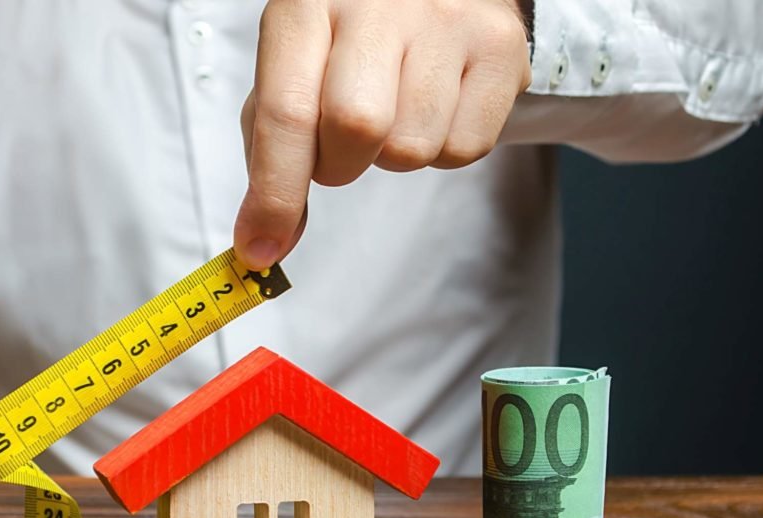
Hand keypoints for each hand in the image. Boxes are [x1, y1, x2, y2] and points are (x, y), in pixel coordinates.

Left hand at [234, 0, 531, 269]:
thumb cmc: (351, 32)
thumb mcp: (295, 66)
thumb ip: (272, 150)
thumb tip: (267, 240)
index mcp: (307, 3)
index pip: (287, 112)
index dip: (275, 193)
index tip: (262, 247)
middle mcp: (378, 3)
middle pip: (357, 129)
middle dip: (339, 165)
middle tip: (341, 145)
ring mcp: (446, 19)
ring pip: (413, 148)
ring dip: (393, 153)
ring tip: (395, 106)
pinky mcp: (500, 44)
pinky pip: (464, 148)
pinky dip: (443, 145)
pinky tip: (435, 103)